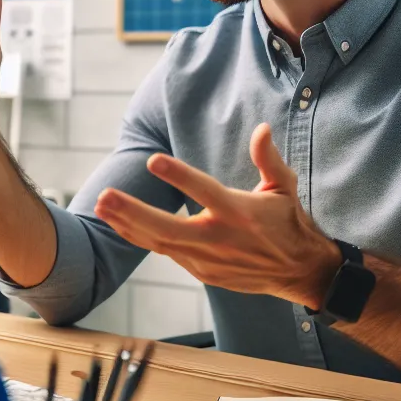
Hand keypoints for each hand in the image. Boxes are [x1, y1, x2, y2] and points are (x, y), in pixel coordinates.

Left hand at [94, 123, 339, 306]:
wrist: (298, 271)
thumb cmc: (288, 222)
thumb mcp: (284, 186)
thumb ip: (268, 159)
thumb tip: (261, 128)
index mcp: (239, 211)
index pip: (204, 191)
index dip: (179, 176)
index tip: (152, 160)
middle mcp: (220, 237)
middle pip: (168, 227)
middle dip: (133, 212)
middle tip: (106, 196)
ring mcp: (208, 259)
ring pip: (159, 242)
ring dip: (128, 224)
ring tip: (102, 206)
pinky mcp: (203, 272)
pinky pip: (166, 252)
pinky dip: (142, 238)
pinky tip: (121, 224)